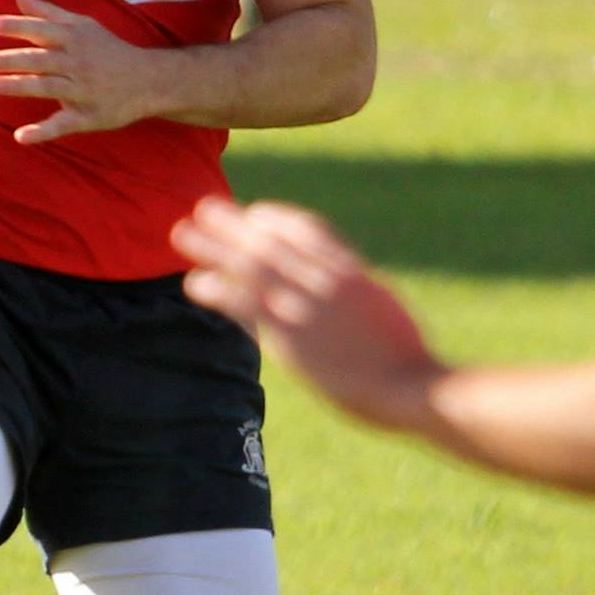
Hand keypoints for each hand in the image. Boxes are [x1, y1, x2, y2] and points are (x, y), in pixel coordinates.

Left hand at [0, 0, 159, 144]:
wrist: (150, 81)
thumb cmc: (109, 50)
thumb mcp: (82, 26)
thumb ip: (48, 13)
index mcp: (76, 39)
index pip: (42, 31)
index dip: (18, 27)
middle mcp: (78, 63)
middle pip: (40, 60)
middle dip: (9, 60)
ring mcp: (83, 91)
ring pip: (47, 87)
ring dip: (19, 86)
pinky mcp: (89, 117)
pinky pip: (64, 124)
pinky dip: (43, 131)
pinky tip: (20, 136)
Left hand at [172, 196, 441, 430]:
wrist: (413, 387)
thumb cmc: (409, 362)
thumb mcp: (386, 312)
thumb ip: (360, 297)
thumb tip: (351, 295)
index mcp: (353, 270)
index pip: (307, 229)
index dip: (275, 218)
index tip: (254, 214)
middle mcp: (326, 277)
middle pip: (270, 238)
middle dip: (233, 222)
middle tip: (203, 207)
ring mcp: (307, 304)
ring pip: (248, 263)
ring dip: (212, 244)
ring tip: (181, 232)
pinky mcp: (290, 334)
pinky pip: (243, 304)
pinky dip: (216, 289)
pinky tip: (194, 283)